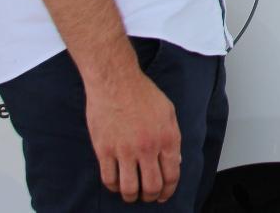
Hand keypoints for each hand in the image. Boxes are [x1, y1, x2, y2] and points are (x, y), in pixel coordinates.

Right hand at [85, 69, 180, 202]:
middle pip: (151, 186)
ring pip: (129, 188)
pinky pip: (109, 179)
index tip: (164, 195)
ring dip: (132, 196)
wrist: (116, 81)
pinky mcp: (104, 150)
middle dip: (151, 197)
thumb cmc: (142, 93)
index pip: (172, 175)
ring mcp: (125, 150)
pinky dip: (113, 187)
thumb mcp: (168, 112)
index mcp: (167, 138)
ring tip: (132, 194)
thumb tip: (174, 162)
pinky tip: (116, 184)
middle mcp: (148, 147)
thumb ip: (173, 138)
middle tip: (148, 197)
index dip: (168, 191)